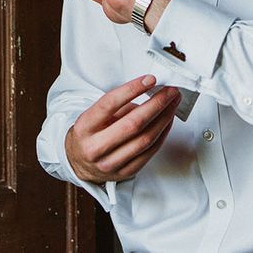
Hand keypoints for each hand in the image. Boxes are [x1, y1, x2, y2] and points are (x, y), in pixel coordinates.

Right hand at [66, 74, 180, 183]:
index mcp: (85, 127)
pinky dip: (163, 134)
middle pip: (133, 124)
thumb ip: (118, 105)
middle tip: (171, 91)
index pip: (110, 104)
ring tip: (173, 103)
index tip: (150, 79)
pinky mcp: (125, 173)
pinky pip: (150, 152)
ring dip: (164, 118)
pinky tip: (167, 121)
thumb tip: (149, 91)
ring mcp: (110, 163)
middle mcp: (95, 147)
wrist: (79, 162)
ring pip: (145, 139)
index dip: (132, 89)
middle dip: (157, 104)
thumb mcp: (94, 115)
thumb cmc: (91, 133)